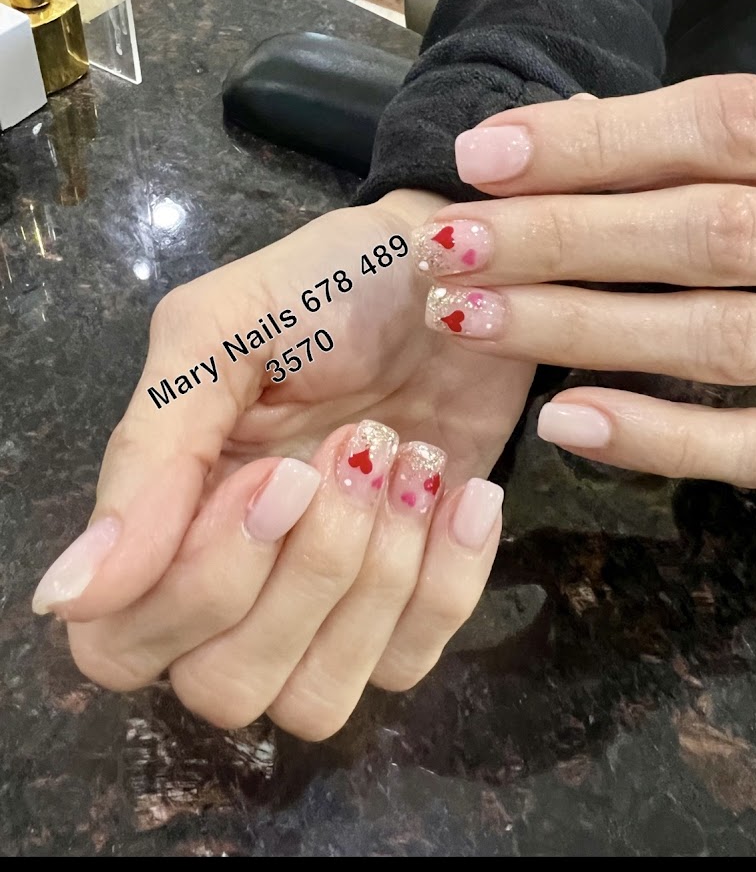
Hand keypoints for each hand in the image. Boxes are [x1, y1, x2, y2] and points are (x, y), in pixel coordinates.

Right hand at [34, 190, 533, 735]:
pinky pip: (410, 664)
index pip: (123, 641)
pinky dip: (446, 583)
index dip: (201, 584)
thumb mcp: (220, 333)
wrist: (457, 280)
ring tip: (409, 459)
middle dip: (303, 576)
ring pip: (317, 697)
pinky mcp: (409, 603)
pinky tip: (464, 494)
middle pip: (224, 688)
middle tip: (356, 450)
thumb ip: (147, 455)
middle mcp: (238, 579)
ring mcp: (326, 604)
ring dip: (375, 582)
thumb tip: (70, 595)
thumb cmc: (328, 288)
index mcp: (169, 515)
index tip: (280, 476)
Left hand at [410, 75, 755, 488]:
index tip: (480, 155)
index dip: (597, 140)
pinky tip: (563, 422)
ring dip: (584, 328)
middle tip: (447, 245)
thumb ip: (699, 148)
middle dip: (564, 237)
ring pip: (724, 339)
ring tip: (470, 319)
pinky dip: (664, 440)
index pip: (727, 125)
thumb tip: (539, 139)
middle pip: (711, 232)